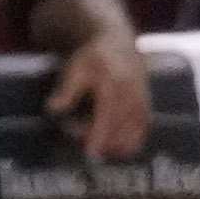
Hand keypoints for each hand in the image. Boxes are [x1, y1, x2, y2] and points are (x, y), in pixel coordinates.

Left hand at [40, 24, 150, 161]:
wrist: (118, 44)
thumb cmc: (93, 58)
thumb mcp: (75, 69)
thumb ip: (66, 90)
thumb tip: (52, 109)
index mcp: (114, 85)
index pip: (108, 116)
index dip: (99, 137)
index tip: (90, 154)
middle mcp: (132, 97)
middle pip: (119, 132)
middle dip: (98, 142)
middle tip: (75, 133)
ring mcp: (142, 106)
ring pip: (130, 139)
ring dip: (110, 147)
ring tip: (90, 135)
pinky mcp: (146, 113)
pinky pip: (138, 138)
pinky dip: (122, 145)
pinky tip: (106, 139)